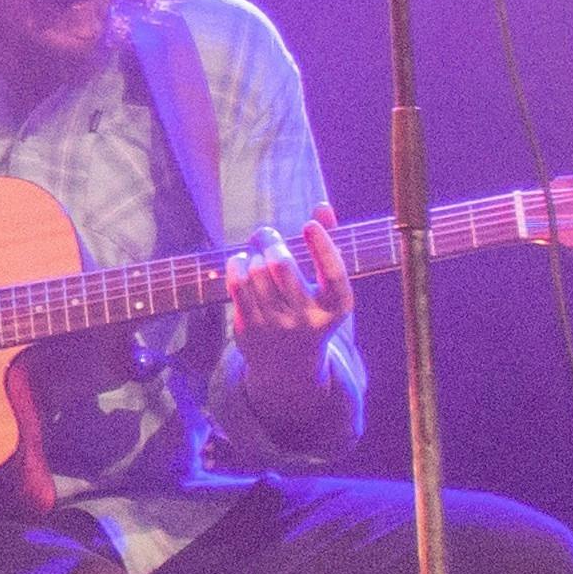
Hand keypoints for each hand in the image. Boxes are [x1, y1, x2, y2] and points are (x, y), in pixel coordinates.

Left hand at [225, 213, 354, 357]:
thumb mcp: (326, 287)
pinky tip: (241, 260)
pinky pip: (238, 284)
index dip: (322, 247)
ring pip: (256, 271)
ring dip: (253, 253)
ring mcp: (277, 326)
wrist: (289, 367)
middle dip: (269, 239)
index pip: (334, 274)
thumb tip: (323, 206)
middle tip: (265, 233)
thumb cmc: (310, 311)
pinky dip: (237, 264)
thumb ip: (328, 245)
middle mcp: (307, 319)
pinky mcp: (250, 328)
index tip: (309, 224)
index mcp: (336, 307)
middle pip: (281, 265)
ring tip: (255, 252)